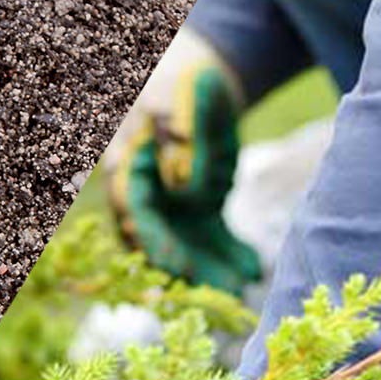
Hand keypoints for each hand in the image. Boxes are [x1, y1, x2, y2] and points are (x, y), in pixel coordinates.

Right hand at [102, 30, 263, 293]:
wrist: (202, 84)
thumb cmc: (186, 85)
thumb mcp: (184, 98)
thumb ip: (182, 132)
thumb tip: (183, 178)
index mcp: (128, 166)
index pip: (134, 212)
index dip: (153, 242)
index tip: (178, 267)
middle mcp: (144, 195)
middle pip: (159, 242)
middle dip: (189, 272)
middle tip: (219, 295)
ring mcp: (169, 207)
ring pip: (186, 248)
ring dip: (211, 272)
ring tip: (242, 290)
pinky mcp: (195, 213)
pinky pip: (210, 240)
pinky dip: (229, 256)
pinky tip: (252, 268)